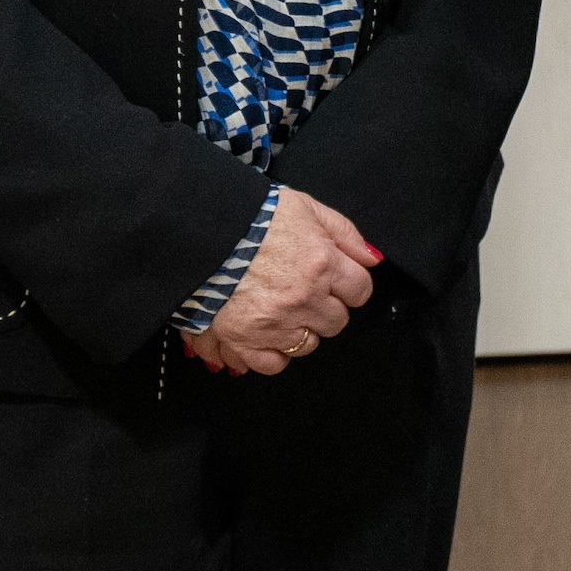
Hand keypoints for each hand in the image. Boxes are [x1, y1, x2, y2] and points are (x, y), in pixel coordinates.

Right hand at [184, 187, 377, 375]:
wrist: (199, 231)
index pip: (360, 291)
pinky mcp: (245, 340)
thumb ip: (344, 233)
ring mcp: (275, 323)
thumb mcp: (305, 207)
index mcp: (322, 263)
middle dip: (325, 308)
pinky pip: (273, 363)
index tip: (335, 281)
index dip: (348, 286)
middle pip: (337, 322)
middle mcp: (304, 298)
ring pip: (308, 344)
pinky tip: (265, 333)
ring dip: (299, 330)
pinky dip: (272, 353)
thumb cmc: (251, 216)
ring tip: (279, 309)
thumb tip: (371, 258)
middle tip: (303, 292)